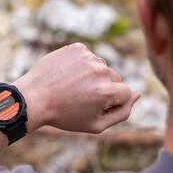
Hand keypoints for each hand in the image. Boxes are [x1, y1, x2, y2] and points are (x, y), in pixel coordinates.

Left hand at [13, 43, 140, 133]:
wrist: (33, 98)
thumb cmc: (65, 115)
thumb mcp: (96, 124)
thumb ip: (123, 112)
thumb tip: (139, 94)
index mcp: (107, 91)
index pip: (126, 93)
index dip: (110, 102)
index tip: (91, 106)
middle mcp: (100, 70)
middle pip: (114, 78)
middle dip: (102, 88)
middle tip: (79, 97)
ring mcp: (88, 57)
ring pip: (101, 67)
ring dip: (92, 75)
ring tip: (71, 86)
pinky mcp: (77, 48)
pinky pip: (88, 57)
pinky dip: (81, 64)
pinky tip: (67, 74)